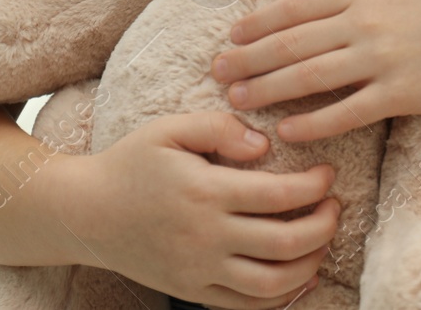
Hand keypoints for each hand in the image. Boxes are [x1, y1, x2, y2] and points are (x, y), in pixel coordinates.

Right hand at [59, 111, 338, 308]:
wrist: (85, 212)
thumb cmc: (132, 163)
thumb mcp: (170, 129)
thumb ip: (220, 128)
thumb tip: (264, 146)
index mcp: (205, 191)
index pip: (279, 196)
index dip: (315, 187)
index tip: (327, 174)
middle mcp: (205, 236)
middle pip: (286, 243)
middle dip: (324, 226)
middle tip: (335, 207)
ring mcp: (199, 269)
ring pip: (272, 283)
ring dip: (310, 263)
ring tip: (322, 240)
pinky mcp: (191, 290)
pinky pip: (246, 305)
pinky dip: (281, 296)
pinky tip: (299, 274)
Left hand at [210, 0, 420, 141]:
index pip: (296, 6)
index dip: (258, 23)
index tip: (231, 37)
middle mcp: (367, 21)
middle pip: (293, 42)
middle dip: (249, 58)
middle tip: (216, 72)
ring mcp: (383, 58)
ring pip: (311, 76)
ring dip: (268, 89)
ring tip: (238, 100)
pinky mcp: (400, 93)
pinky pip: (346, 110)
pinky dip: (313, 122)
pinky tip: (287, 131)